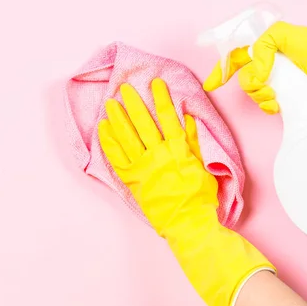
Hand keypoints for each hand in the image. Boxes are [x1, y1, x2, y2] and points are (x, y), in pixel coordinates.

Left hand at [98, 78, 274, 305]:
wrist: (187, 223)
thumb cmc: (200, 197)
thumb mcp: (203, 167)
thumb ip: (193, 141)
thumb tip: (187, 118)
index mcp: (178, 150)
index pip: (168, 117)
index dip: (161, 98)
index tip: (155, 83)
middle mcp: (158, 155)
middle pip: (143, 123)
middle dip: (134, 103)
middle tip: (125, 88)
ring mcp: (143, 167)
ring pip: (127, 137)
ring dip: (118, 118)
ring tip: (110, 103)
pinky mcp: (132, 179)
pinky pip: (117, 157)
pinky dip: (109, 142)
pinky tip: (104, 128)